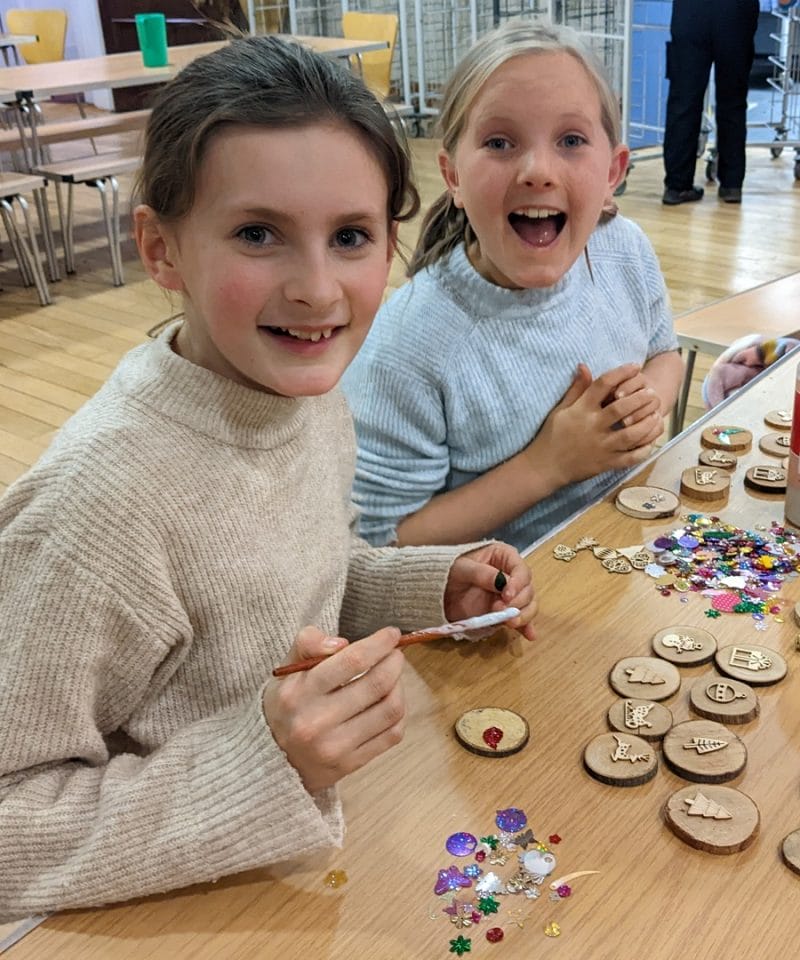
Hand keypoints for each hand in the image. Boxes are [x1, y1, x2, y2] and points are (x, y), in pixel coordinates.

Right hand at [263, 625, 405, 792]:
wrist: (271, 760)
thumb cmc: (285, 705)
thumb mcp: (285, 670)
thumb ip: (308, 644)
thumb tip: (342, 643)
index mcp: (299, 693)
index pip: (352, 661)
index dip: (379, 644)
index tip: (391, 633)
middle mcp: (317, 722)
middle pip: (377, 684)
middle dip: (394, 662)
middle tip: (395, 653)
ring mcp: (336, 747)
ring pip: (390, 709)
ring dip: (400, 686)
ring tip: (393, 677)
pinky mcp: (350, 764)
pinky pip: (392, 734)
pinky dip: (398, 713)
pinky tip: (390, 702)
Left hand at [443, 542, 536, 640]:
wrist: (436, 589)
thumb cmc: (448, 570)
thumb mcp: (461, 567)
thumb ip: (481, 573)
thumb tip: (501, 582)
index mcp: (504, 557)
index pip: (521, 570)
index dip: (518, 583)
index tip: (507, 595)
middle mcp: (511, 576)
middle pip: (527, 590)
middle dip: (518, 602)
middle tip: (501, 611)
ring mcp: (509, 596)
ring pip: (527, 605)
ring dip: (522, 615)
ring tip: (509, 623)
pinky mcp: (504, 612)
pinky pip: (520, 619)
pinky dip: (525, 627)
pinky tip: (529, 635)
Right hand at [528, 362, 662, 486]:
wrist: (545, 467)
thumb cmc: (552, 436)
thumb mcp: (561, 409)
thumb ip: (576, 389)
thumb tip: (584, 366)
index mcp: (581, 410)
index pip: (603, 385)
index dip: (621, 373)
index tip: (635, 366)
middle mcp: (593, 427)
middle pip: (621, 408)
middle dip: (640, 398)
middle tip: (652, 392)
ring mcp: (602, 446)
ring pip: (631, 434)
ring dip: (647, 423)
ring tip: (656, 414)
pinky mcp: (606, 463)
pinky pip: (630, 458)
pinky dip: (644, 450)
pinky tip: (652, 441)